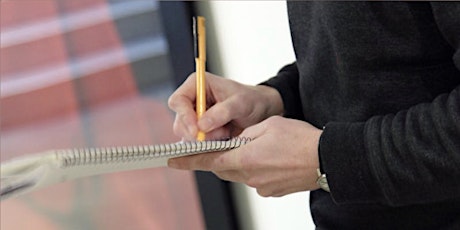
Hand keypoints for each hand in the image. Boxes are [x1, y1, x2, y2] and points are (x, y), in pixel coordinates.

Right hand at [168, 72, 282, 139]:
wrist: (261, 111)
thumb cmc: (252, 100)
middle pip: (180, 122)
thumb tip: (201, 125)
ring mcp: (195, 118)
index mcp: (197, 85)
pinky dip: (209, 145)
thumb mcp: (241, 103)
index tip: (197, 130)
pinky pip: (196, 144)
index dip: (184, 116)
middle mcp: (192, 101)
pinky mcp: (200, 132)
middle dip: (197, 132)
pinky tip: (224, 137)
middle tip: (220, 133)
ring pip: (187, 136)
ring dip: (206, 139)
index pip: (178, 101)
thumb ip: (222, 112)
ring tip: (226, 132)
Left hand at [168, 116, 322, 196]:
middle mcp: (250, 177)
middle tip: (214, 149)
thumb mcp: (267, 126)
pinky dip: (255, 169)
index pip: (209, 161)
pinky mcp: (272, 191)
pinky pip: (255, 179)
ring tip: (253, 149)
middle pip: (224, 169)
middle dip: (218, 159)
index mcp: (245, 159)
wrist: (327, 159)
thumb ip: (245, 135)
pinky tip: (269, 159)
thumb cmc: (299, 139)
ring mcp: (262, 186)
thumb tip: (235, 142)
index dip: (188, 161)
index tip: (172, 161)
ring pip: (240, 174)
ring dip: (240, 162)